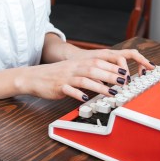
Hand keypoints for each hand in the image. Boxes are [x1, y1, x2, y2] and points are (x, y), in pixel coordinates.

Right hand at [20, 48, 154, 102]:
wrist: (34, 77)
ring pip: (85, 79)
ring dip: (100, 86)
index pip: (98, 62)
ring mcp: (66, 77)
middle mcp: (73, 68)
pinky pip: (69, 90)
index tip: (125, 72)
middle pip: (94, 69)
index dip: (112, 66)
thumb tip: (105, 79)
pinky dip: (78, 94)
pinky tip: (86, 98)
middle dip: (111, 75)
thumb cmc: (55, 75)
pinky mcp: (58, 87)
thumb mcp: (73, 70)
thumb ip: (88, 73)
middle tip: (124, 82)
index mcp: (78, 63)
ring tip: (112, 93)